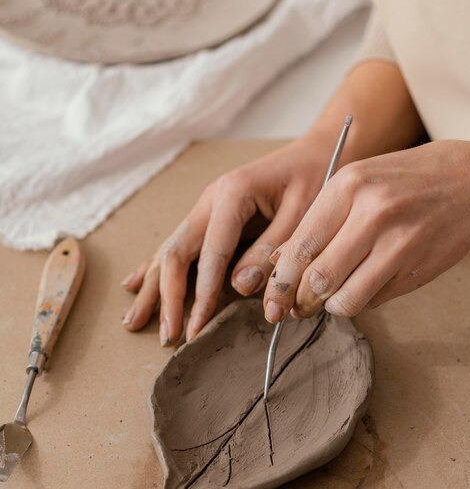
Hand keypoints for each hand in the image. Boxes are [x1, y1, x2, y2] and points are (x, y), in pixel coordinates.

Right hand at [121, 136, 336, 344]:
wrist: (317, 152)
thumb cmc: (315, 179)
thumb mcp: (304, 213)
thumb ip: (272, 250)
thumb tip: (240, 287)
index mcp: (232, 194)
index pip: (211, 252)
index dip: (203, 294)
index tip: (197, 328)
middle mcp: (210, 199)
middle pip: (176, 251)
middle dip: (169, 297)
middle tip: (169, 336)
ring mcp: (205, 207)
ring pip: (169, 250)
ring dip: (153, 288)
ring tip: (134, 320)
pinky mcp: (209, 217)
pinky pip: (177, 245)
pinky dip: (155, 268)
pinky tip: (135, 284)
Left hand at [263, 140, 469, 320]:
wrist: (468, 181)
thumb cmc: (401, 182)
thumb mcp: (355, 185)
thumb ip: (318, 222)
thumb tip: (280, 264)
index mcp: (348, 187)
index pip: (301, 246)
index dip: (281, 280)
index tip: (274, 296)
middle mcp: (372, 213)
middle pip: (318, 278)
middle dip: (300, 301)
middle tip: (296, 306)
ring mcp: (398, 243)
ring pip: (345, 298)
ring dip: (330, 307)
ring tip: (328, 299)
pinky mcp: (415, 268)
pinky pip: (373, 300)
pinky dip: (360, 301)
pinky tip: (362, 286)